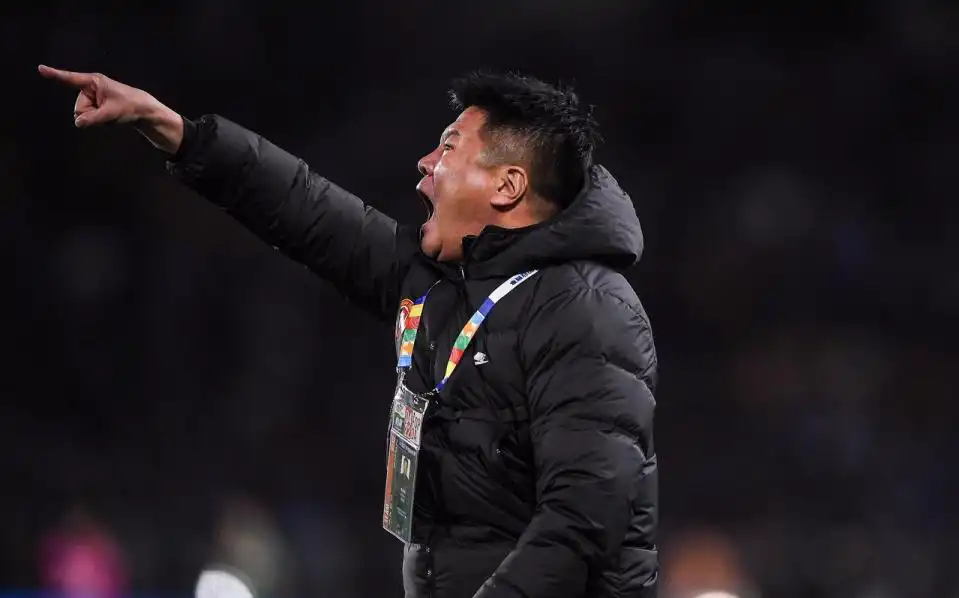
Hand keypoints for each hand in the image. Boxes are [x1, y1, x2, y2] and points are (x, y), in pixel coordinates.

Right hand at [38, 64, 183, 153]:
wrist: (146, 112)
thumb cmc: (131, 107)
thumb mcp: (111, 113)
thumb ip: (93, 118)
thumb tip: (78, 123)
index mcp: (94, 82)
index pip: (71, 79)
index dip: (55, 75)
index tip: (40, 68)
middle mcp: (91, 88)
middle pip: (78, 107)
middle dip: (90, 114)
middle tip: (109, 114)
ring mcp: (94, 98)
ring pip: (83, 115)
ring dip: (96, 119)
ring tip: (112, 115)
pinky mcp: (97, 106)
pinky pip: (90, 118)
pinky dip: (99, 121)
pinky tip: (111, 118)